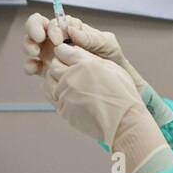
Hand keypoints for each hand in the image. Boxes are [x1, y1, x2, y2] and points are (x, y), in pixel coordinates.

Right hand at [23, 13, 146, 93]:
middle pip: (37, 26)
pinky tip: (33, 70)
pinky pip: (32, 65)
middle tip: (38, 40)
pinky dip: (29, 65)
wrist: (111, 82)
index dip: (53, 27)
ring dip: (28, 46)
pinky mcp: (46, 69)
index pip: (56, 21)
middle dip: (33, 30)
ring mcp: (50, 53)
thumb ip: (91, 37)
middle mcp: (58, 38)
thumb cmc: (111, 58)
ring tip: (34, 54)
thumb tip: (73, 31)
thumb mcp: (107, 44)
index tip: (58, 40)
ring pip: (31, 43)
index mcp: (71, 29)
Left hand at [45, 44, 170, 172]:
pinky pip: (52, 97)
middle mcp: (71, 78)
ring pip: (49, 81)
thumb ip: (90, 57)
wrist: (124, 122)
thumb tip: (75, 50)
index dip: (65, 52)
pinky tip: (69, 94)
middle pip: (53, 66)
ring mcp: (65, 95)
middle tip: (70, 69)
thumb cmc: (122, 93)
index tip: (70, 56)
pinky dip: (57, 93)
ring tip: (69, 83)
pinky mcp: (63, 110)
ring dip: (55, 79)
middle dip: (59, 65)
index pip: (63, 51)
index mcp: (84, 64)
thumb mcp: (111, 67)